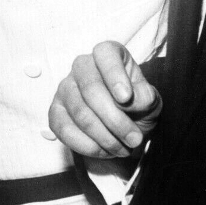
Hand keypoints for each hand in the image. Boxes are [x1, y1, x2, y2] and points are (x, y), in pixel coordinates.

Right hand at [49, 41, 161, 158]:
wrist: (123, 129)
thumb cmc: (136, 107)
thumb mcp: (150, 101)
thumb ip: (144, 96)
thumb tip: (128, 100)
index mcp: (108, 54)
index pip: (105, 54)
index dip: (114, 74)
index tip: (126, 98)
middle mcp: (83, 65)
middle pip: (91, 88)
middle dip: (115, 119)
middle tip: (134, 139)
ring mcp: (65, 87)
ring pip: (80, 112)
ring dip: (105, 137)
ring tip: (123, 148)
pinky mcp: (55, 112)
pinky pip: (64, 129)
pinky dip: (87, 146)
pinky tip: (103, 150)